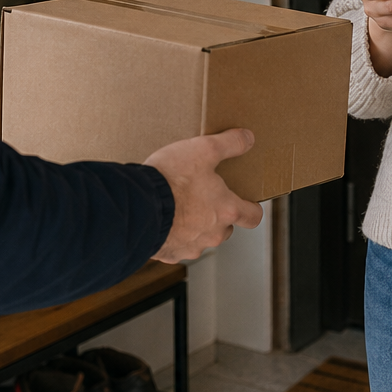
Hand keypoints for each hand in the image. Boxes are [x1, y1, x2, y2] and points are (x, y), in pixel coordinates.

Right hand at [145, 129, 264, 261]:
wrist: (138, 206)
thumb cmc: (171, 179)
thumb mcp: (203, 149)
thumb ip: (229, 144)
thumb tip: (248, 138)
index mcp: (226, 210)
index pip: (253, 217)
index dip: (252, 208)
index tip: (247, 202)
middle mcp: (213, 234)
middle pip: (225, 229)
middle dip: (218, 215)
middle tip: (203, 197)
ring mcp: (191, 247)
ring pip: (201, 238)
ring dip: (195, 226)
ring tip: (178, 206)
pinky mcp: (170, 254)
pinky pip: (177, 246)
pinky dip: (173, 235)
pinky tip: (162, 218)